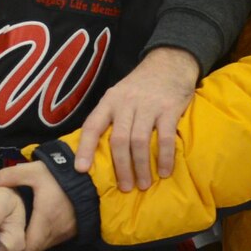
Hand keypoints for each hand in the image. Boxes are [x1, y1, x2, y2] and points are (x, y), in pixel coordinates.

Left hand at [0, 160, 77, 250]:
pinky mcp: (64, 232)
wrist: (92, 182)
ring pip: (37, 249)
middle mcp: (52, 234)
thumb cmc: (64, 179)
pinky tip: (20, 239)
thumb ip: (11, 175)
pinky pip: (45, 242)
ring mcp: (60, 235)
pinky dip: (33, 244)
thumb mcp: (36, 172)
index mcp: (43, 223)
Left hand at [71, 47, 200, 191]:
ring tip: (143, 184)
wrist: (169, 63)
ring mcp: (148, 105)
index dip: (84, 148)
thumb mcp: (119, 95)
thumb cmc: (141, 86)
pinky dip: (164, 157)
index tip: (80, 169)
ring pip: (140, 141)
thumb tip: (95, 151)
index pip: (92, 125)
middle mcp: (126, 103)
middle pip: (119, 140)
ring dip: (141, 167)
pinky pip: (164, 137)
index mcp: (109, 101)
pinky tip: (165, 171)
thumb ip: (110, 117)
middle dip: (121, 167)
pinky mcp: (169, 108)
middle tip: (125, 187)